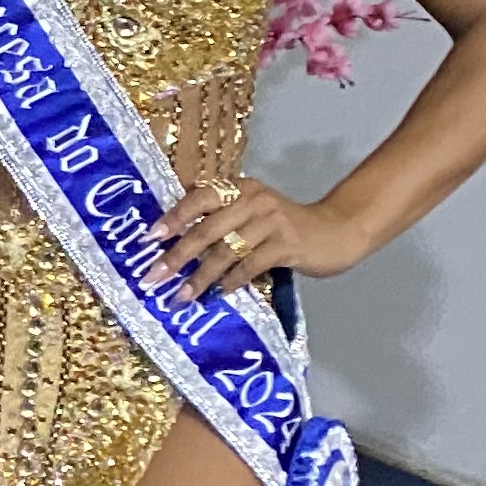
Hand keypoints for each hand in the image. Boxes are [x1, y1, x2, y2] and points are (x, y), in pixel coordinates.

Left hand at [148, 175, 367, 299]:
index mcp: (239, 189)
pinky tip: (217, 295)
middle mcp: (253, 200)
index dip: (172, 217)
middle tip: (153, 277)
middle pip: (206, 229)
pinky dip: (231, 282)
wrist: (337, 231)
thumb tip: (171, 230)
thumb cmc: (284, 226)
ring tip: (181, 297)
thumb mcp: (250, 212)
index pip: (198, 198)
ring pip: (225, 252)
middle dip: (176, 256)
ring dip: (199, 278)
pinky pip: (250, 266)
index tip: (148, 239)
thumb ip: (218, 216)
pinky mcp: (287, 245)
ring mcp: (271, 222)